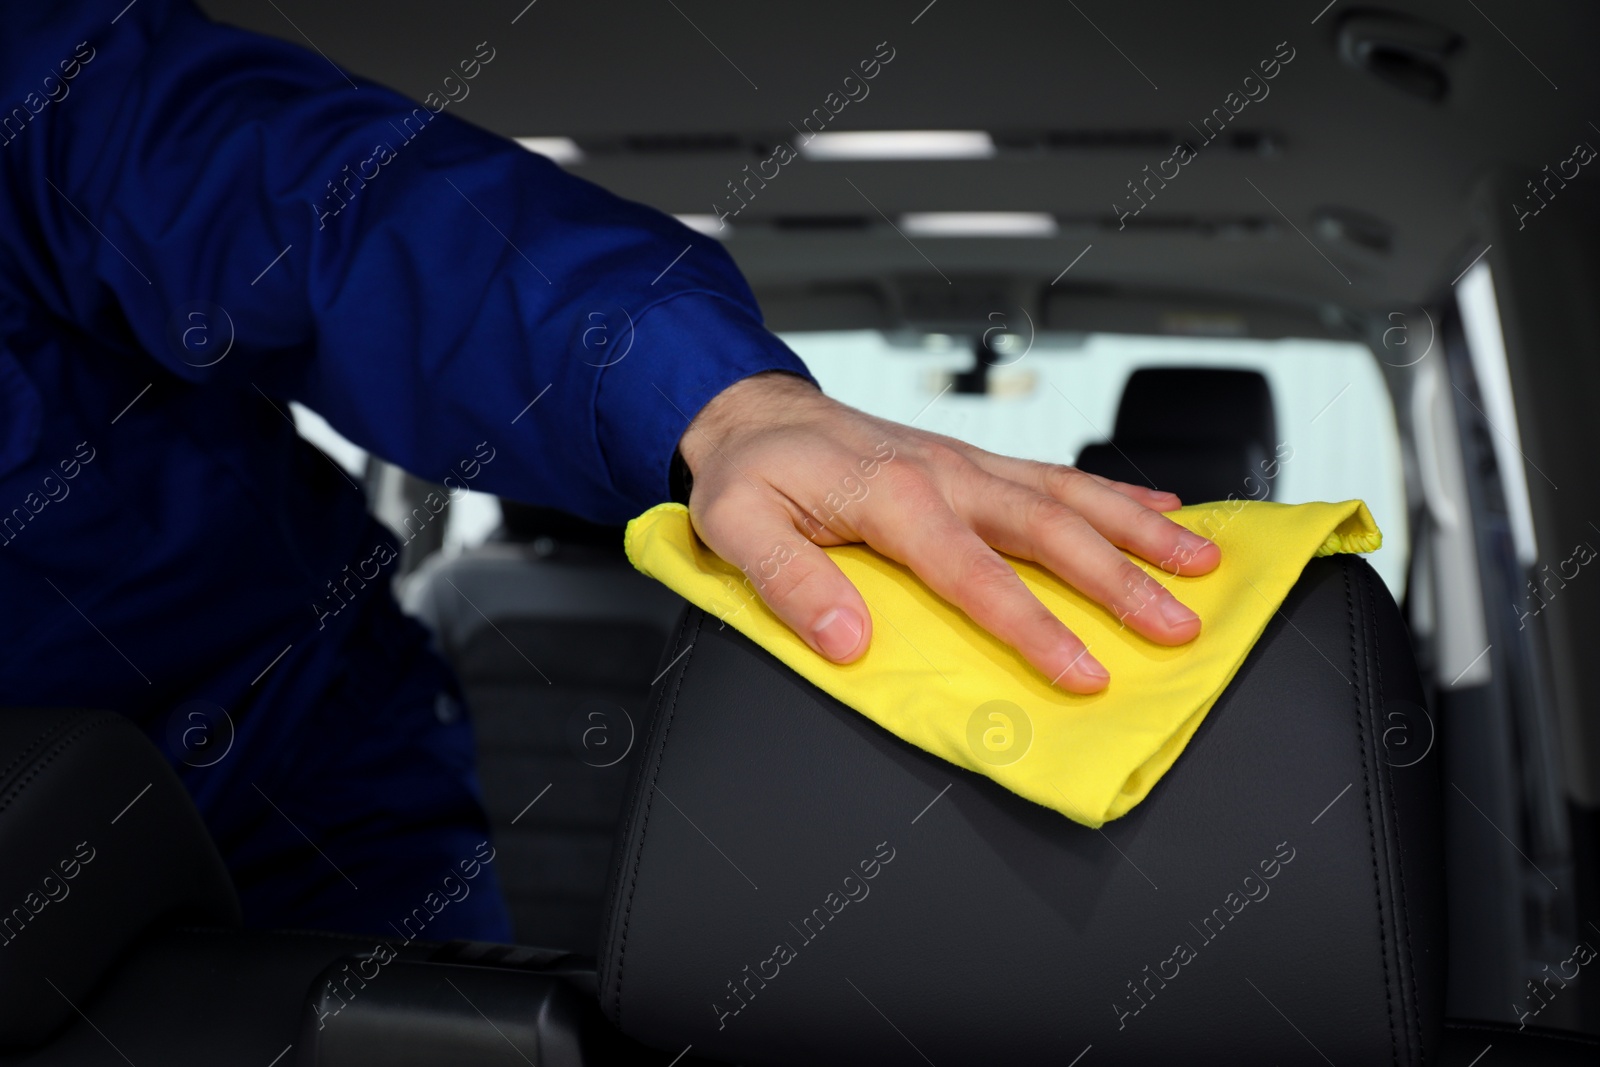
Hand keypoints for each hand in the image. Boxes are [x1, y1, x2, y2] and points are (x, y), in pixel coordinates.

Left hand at [677, 372, 1220, 692]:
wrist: (754, 410)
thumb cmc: (748, 471)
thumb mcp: (734, 525)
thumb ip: (788, 580)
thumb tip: (846, 639)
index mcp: (892, 495)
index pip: (975, 575)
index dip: (1034, 627)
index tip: (1083, 672)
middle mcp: (944, 472)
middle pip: (1049, 529)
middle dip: (1121, 580)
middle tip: (1178, 627)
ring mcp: (966, 463)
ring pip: (1069, 494)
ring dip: (1139, 529)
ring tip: (1201, 563)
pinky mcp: (973, 461)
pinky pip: (1054, 474)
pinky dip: (1115, 490)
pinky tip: (1163, 507)